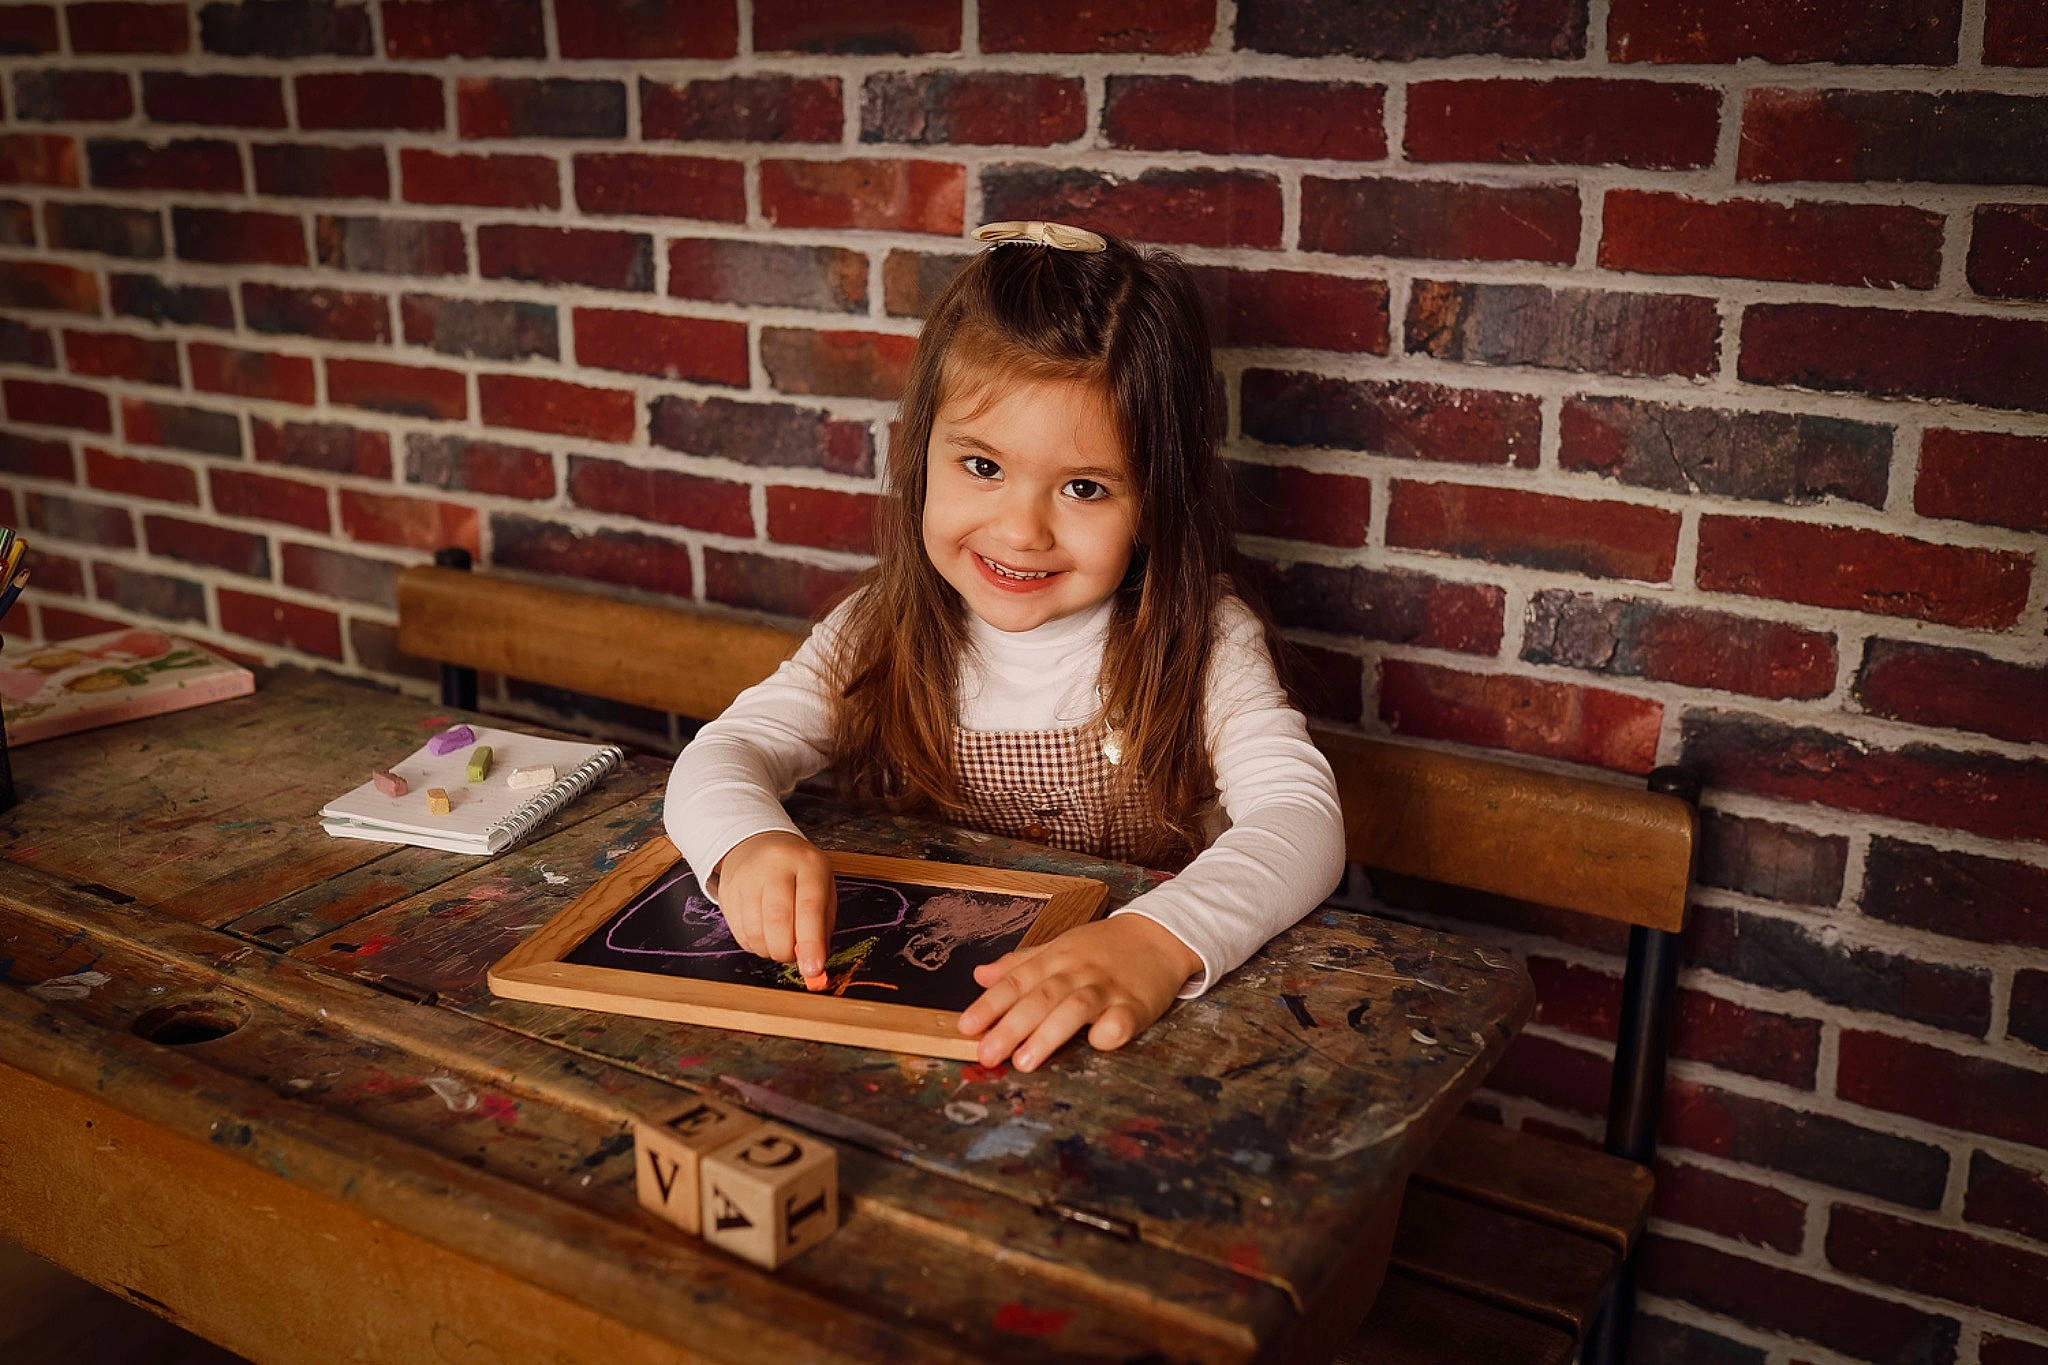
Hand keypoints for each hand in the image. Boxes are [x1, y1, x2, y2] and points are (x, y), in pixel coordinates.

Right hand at [712, 831, 835, 979]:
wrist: (760, 846)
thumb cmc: (799, 876)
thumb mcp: (822, 891)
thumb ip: (821, 929)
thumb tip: (814, 965)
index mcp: (808, 864)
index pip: (809, 907)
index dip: (811, 943)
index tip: (813, 969)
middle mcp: (776, 865)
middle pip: (777, 920)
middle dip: (786, 951)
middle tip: (792, 957)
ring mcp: (747, 876)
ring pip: (755, 930)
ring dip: (768, 950)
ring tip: (778, 942)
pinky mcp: (728, 890)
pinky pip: (739, 932)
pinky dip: (753, 944)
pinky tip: (762, 933)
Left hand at [956, 915, 1200, 1071]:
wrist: (1159, 935)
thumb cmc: (1103, 948)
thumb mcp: (1059, 947)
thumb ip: (1020, 964)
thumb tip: (979, 976)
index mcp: (1055, 959)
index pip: (1016, 981)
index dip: (990, 1005)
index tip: (965, 1027)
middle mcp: (1077, 972)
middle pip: (1040, 997)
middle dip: (1011, 1027)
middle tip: (987, 1055)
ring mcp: (1107, 988)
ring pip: (1074, 1008)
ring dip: (1048, 1035)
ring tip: (1024, 1063)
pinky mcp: (1137, 1005)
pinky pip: (1120, 1021)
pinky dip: (1107, 1033)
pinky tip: (1093, 1045)